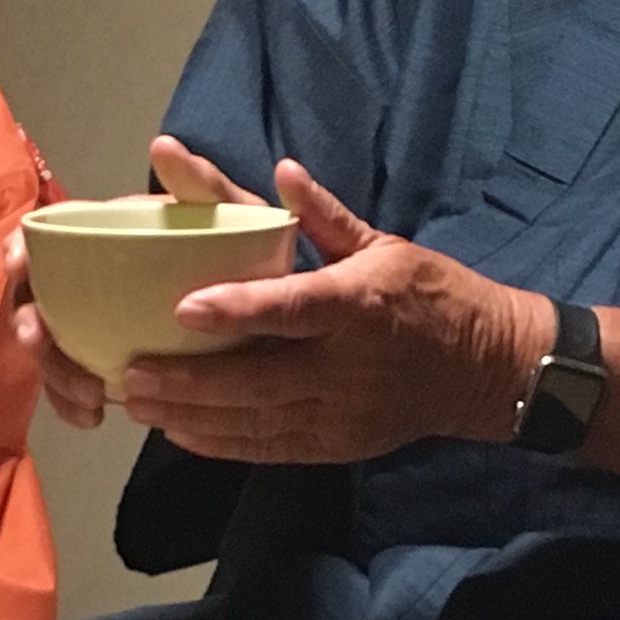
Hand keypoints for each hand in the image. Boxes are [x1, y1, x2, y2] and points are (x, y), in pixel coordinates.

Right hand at [6, 136, 247, 434]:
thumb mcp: (232, 217)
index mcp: (107, 238)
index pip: (43, 237)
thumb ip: (202, 186)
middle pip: (35, 301)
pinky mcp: (107, 365)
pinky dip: (76, 402)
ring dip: (56, 374)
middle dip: (30, 326)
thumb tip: (163, 145)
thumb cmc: (245, 252)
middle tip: (45, 346)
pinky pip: (76, 386)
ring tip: (89, 395)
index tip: (18, 267)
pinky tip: (97, 415)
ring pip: (52, 350)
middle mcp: (89, 280)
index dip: (19, 249)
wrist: (273, 311)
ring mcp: (94, 325)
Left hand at [119, 160, 545, 466]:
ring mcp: (344, 411)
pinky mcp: (340, 442)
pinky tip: (180, 433)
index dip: (238, 309)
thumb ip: (325, 217)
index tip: (183, 306)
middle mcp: (349, 363)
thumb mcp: (386, 245)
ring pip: (257, 421)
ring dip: (193, 415)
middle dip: (190, 381)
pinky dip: (223, 444)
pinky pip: (272, 448)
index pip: (294, 308)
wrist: (488, 369)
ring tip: (138, 404)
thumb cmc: (432, 295)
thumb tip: (282, 171)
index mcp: (361, 303)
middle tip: (130, 372)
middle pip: (259, 379)